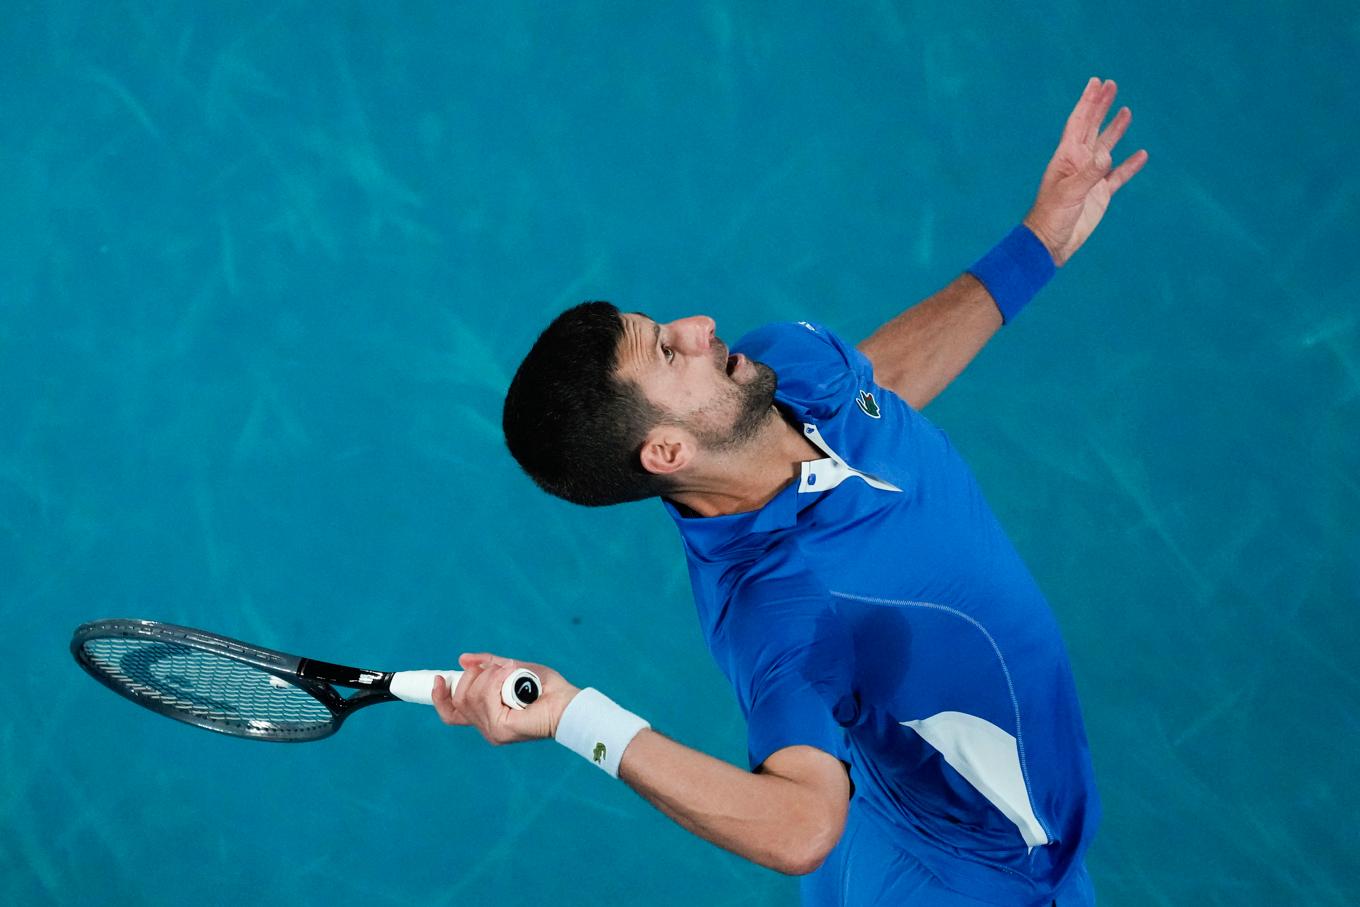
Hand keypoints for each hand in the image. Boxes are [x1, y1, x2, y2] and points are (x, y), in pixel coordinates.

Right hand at [431, 652, 579, 745]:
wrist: (566, 701)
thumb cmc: (545, 687)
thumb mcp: (512, 668)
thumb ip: (489, 664)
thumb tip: (463, 659)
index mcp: (485, 715)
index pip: (450, 714)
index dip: (439, 697)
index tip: (438, 678)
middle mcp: (486, 726)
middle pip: (458, 700)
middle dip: (472, 677)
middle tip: (497, 669)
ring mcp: (492, 730)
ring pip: (471, 696)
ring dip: (489, 676)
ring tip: (510, 671)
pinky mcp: (500, 729)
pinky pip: (485, 698)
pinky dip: (496, 681)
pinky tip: (510, 676)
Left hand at [1023, 77, 1148, 266]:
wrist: (1051, 243)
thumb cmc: (1052, 217)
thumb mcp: (1070, 193)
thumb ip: (1089, 173)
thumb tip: (1107, 154)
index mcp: (1066, 157)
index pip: (1079, 122)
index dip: (1087, 102)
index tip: (1097, 82)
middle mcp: (1079, 163)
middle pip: (1092, 127)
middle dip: (1101, 106)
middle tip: (1111, 85)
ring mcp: (1090, 177)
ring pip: (1106, 147)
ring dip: (1115, 129)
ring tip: (1126, 110)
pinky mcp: (1100, 194)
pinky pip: (1118, 175)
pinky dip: (1130, 165)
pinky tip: (1142, 154)